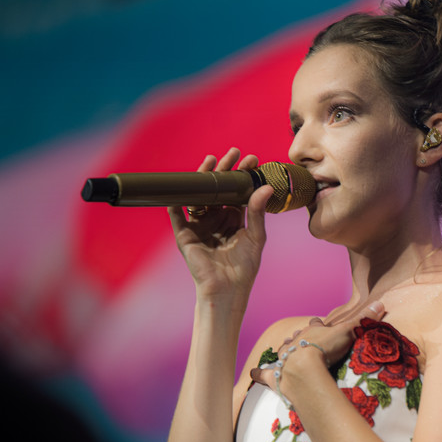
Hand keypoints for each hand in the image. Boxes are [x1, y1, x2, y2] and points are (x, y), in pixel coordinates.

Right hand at [168, 148, 274, 298]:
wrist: (228, 289)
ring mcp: (199, 225)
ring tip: (211, 161)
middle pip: (217, 189)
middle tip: (234, 153)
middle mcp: (215, 218)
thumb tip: (265, 187)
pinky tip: (179, 187)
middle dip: (224, 170)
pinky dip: (175, 201)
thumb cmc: (245, 267)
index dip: (242, 175)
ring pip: (198, 196)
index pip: (236, 191)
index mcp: (233, 218)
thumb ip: (257, 212)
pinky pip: (177, 215)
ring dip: (203, 178)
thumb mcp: (255, 236)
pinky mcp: (184, 234)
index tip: (252, 160)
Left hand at [250, 302, 385, 390]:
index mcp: (313, 331)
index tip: (318, 322)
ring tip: (284, 352)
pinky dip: (259, 374)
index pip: (316, 324)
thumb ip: (365, 320)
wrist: (305, 367)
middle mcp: (297, 342)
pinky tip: (254, 374)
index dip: (318, 324)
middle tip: (301, 340)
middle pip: (297, 337)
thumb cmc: (326, 348)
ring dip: (284, 352)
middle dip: (299, 338)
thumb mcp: (350, 332)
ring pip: (282, 351)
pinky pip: (264, 374)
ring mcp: (285, 358)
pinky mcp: (276, 375)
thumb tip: (382, 303)